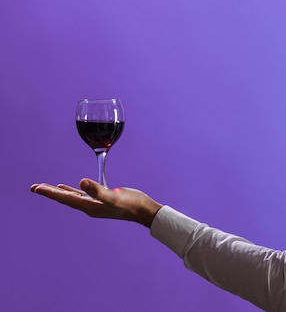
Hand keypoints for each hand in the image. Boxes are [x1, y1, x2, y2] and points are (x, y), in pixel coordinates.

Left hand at [30, 178, 162, 227]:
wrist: (144, 210)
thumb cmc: (131, 204)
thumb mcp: (114, 197)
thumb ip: (98, 190)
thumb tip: (81, 182)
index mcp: (89, 206)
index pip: (65, 198)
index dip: (50, 192)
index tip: (36, 188)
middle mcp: (89, 207)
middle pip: (65, 198)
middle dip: (49, 193)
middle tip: (34, 188)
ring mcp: (94, 204)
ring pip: (71, 196)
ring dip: (58, 192)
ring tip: (44, 188)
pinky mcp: (101, 199)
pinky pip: (81, 195)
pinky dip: (72, 190)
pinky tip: (68, 187)